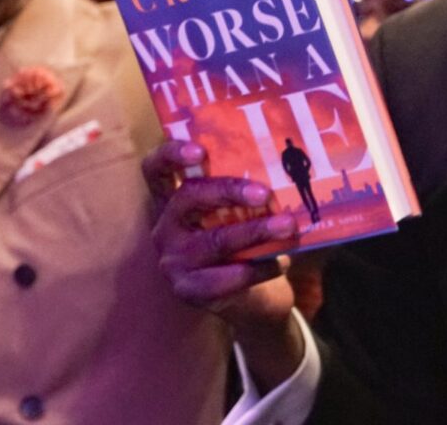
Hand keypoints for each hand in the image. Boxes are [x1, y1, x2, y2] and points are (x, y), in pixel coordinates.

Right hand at [142, 140, 300, 333]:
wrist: (242, 295)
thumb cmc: (241, 239)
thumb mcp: (237, 213)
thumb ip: (248, 192)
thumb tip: (290, 170)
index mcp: (173, 198)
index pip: (157, 169)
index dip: (171, 155)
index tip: (199, 152)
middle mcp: (166, 226)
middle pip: (189, 197)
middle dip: (228, 191)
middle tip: (264, 193)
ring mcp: (173, 260)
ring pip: (214, 240)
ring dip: (255, 231)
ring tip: (287, 225)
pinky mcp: (187, 289)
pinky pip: (225, 277)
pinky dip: (259, 269)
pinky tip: (281, 262)